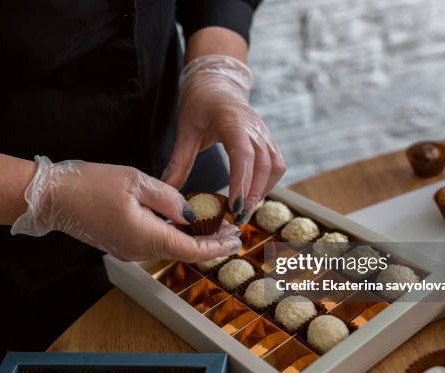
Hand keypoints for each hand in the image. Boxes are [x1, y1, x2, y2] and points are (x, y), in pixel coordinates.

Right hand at [11, 156, 241, 261]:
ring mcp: (127, 250)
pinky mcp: (120, 244)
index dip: (217, 246)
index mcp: (147, 237)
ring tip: (212, 226)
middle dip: (209, 244)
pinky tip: (182, 224)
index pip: (191, 249)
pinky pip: (153, 243)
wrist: (52, 196)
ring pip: (168, 248)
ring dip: (191, 240)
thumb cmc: (91, 184)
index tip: (236, 238)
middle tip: (229, 231)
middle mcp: (138, 251)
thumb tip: (190, 215)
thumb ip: (169, 199)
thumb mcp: (137, 181)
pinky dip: (173, 236)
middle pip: (183, 252)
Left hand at [162, 55, 285, 223]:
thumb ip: (179, 161)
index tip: (235, 205)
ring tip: (244, 210)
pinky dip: (267, 183)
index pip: (243, 154)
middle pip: (264, 165)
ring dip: (262, 190)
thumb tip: (168, 191)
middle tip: (237, 218)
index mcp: (232, 121)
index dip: (242, 181)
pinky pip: (276, 164)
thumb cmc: (199, 103)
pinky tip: (252, 195)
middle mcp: (254, 127)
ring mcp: (264, 133)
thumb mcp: (185, 130)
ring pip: (274, 166)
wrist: (217, 83)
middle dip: (253, 194)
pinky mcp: (268, 139)